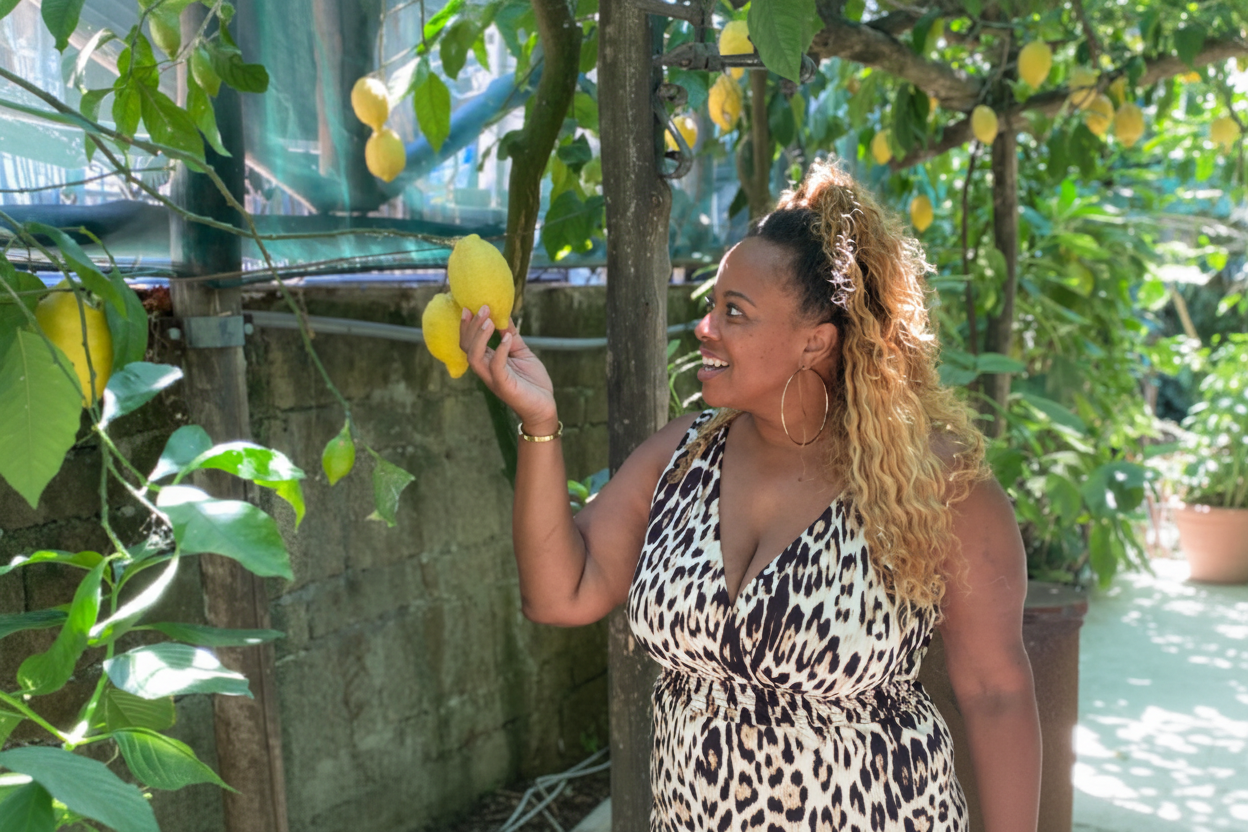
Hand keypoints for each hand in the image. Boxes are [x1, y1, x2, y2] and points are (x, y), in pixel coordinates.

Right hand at [459, 305, 556, 430]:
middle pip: (467, 347)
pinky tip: (507, 338)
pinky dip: (500, 351)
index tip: (469, 306)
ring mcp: (493, 378)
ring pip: (474, 357)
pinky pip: (496, 367)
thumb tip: (504, 314)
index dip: (467, 325)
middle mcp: (486, 370)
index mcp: (488, 361)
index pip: (468, 342)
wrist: (544, 406)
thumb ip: (511, 336)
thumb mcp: (522, 352)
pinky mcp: (504, 386)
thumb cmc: (532, 381)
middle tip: (483, 307)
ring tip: (489, 320)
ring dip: (480, 337)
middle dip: (473, 326)